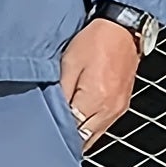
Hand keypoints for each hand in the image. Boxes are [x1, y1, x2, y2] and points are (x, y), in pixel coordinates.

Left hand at [60, 18, 139, 151]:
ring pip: (94, 136)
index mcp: (95, 98)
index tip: (42, 131)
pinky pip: (103, 126)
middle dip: (66, 137)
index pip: (71, 130)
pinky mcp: (122, 106)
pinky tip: (78, 119)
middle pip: (84, 138)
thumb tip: (54, 115)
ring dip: (79, 134)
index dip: (55, 132)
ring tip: (62, 127)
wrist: (123, 28)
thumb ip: (61, 93)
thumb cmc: (96, 40)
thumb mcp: (69, 63)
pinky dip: (89, 126)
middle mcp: (110, 109)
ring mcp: (118, 109)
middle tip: (48, 133)